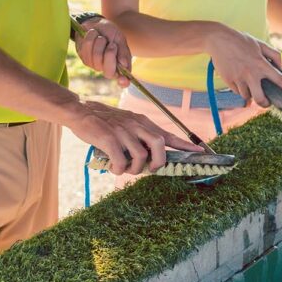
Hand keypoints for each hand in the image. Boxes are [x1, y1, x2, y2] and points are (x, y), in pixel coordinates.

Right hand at [63, 100, 197, 174]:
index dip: (184, 145)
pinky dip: (118, 169)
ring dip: (134, 170)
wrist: (81, 111)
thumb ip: (140, 137)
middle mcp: (136, 124)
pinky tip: (112, 168)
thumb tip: (151, 159)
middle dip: (158, 162)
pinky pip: (121, 161)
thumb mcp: (127, 124)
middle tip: (149, 169)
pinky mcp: (109, 138)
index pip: (168, 134)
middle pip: (159, 145)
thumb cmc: (104, 122)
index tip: (200, 152)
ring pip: (140, 156)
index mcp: (142, 122)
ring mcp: (123, 131)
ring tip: (123, 169)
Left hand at [74, 17, 130, 87]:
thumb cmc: (110, 33)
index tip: (123, 80)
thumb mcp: (120, 39)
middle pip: (108, 70)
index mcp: (119, 65)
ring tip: (101, 37)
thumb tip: (124, 64)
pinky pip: (87, 48)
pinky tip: (93, 35)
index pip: (123, 80)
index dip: (123, 82)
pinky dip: (91, 37)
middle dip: (110, 54)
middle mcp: (107, 68)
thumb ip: (123, 52)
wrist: (95, 23)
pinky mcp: (84, 58)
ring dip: (100, 41)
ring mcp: (94, 64)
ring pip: (97, 57)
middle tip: (112, 44)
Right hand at [205, 25, 281, 107]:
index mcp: (261, 64)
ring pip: (247, 97)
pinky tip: (238, 79)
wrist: (217, 39)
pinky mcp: (228, 81)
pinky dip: (240, 89)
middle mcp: (251, 74)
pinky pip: (237, 92)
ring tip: (249, 84)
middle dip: (265, 103)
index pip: (281, 80)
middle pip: (261, 99)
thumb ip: (274, 55)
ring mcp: (239, 79)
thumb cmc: (240, 40)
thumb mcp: (260, 44)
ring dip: (250, 94)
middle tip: (266, 100)